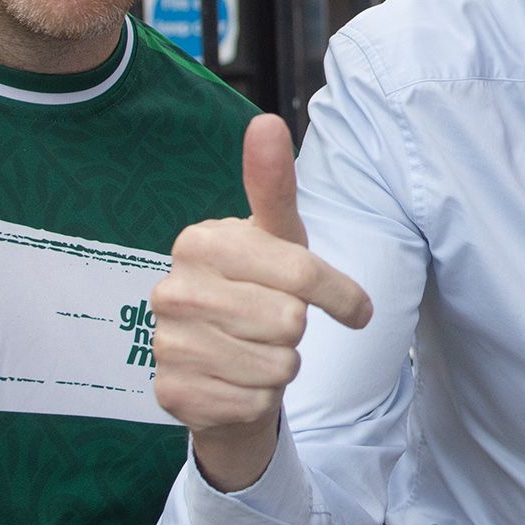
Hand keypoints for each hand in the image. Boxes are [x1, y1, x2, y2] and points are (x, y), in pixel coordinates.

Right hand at [151, 116, 372, 492]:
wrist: (220, 365)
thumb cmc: (258, 290)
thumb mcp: (277, 240)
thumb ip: (273, 186)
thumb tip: (266, 121)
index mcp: (199, 243)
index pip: (300, 275)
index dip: (341, 296)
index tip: (357, 310)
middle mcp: (172, 291)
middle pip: (289, 322)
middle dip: (299, 331)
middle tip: (276, 325)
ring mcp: (167, 345)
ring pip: (275, 368)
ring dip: (281, 368)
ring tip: (257, 351)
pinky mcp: (172, 395)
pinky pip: (254, 404)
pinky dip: (261, 400)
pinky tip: (239, 382)